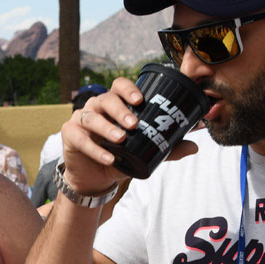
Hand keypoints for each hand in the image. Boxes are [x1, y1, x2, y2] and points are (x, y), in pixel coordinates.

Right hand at [61, 78, 197, 194]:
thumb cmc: (120, 157)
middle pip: (106, 99)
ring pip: (91, 116)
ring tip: (121, 139)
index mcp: (115, 104)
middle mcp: (97, 107)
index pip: (119, 86)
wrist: (96, 177)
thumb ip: (167, 149)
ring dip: (107, 128)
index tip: (141, 99)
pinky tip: (108, 158)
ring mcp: (81, 119)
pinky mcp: (70, 135)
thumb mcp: (144, 152)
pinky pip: (81, 138)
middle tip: (134, 123)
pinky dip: (95, 149)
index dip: (129, 89)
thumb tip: (195, 146)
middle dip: (120, 109)